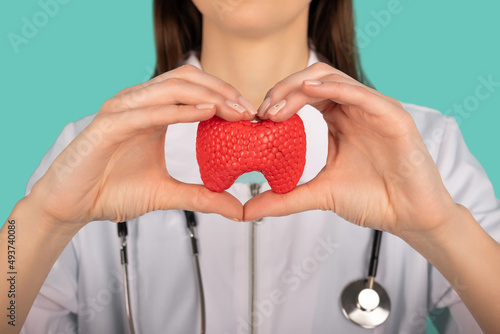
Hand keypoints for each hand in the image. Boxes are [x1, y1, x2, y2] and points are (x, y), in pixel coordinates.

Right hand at [29, 65, 251, 228]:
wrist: (72, 206)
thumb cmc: (112, 191)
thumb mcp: (167, 194)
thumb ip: (203, 197)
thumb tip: (238, 208)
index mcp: (153, 113)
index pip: (194, 89)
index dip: (224, 95)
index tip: (251, 114)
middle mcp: (138, 104)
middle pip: (186, 78)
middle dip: (221, 90)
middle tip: (248, 110)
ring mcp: (122, 111)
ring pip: (169, 88)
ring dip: (206, 95)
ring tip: (234, 110)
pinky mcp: (107, 125)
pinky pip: (148, 111)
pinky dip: (178, 110)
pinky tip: (205, 113)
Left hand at [245, 62, 457, 237]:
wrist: (409, 217)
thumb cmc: (372, 199)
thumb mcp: (319, 195)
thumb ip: (284, 198)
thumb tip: (248, 211)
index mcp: (339, 120)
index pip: (304, 95)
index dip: (278, 100)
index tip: (256, 118)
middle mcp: (354, 109)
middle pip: (313, 80)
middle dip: (283, 89)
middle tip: (262, 111)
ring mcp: (373, 109)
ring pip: (332, 78)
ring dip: (299, 87)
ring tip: (277, 106)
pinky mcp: (392, 115)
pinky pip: (359, 92)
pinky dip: (332, 88)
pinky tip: (308, 93)